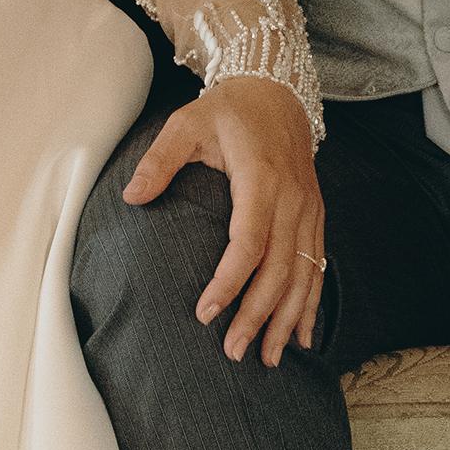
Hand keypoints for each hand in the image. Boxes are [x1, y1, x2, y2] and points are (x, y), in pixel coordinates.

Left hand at [121, 78, 325, 365]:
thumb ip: (159, 160)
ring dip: (287, 319)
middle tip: (233, 350)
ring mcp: (309, 209)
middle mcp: (292, 198)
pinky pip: (318, 266)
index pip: (248, 241)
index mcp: (261, 178)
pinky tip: (304, 336)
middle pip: (279, 268)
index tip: (205, 313)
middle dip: (258, 314)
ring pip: (303, 274)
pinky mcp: (316, 215)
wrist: (277, 91)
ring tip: (269, 358)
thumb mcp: (186, 123)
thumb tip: (130, 196)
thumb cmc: (226, 110)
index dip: (229, 282)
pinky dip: (312, 304)